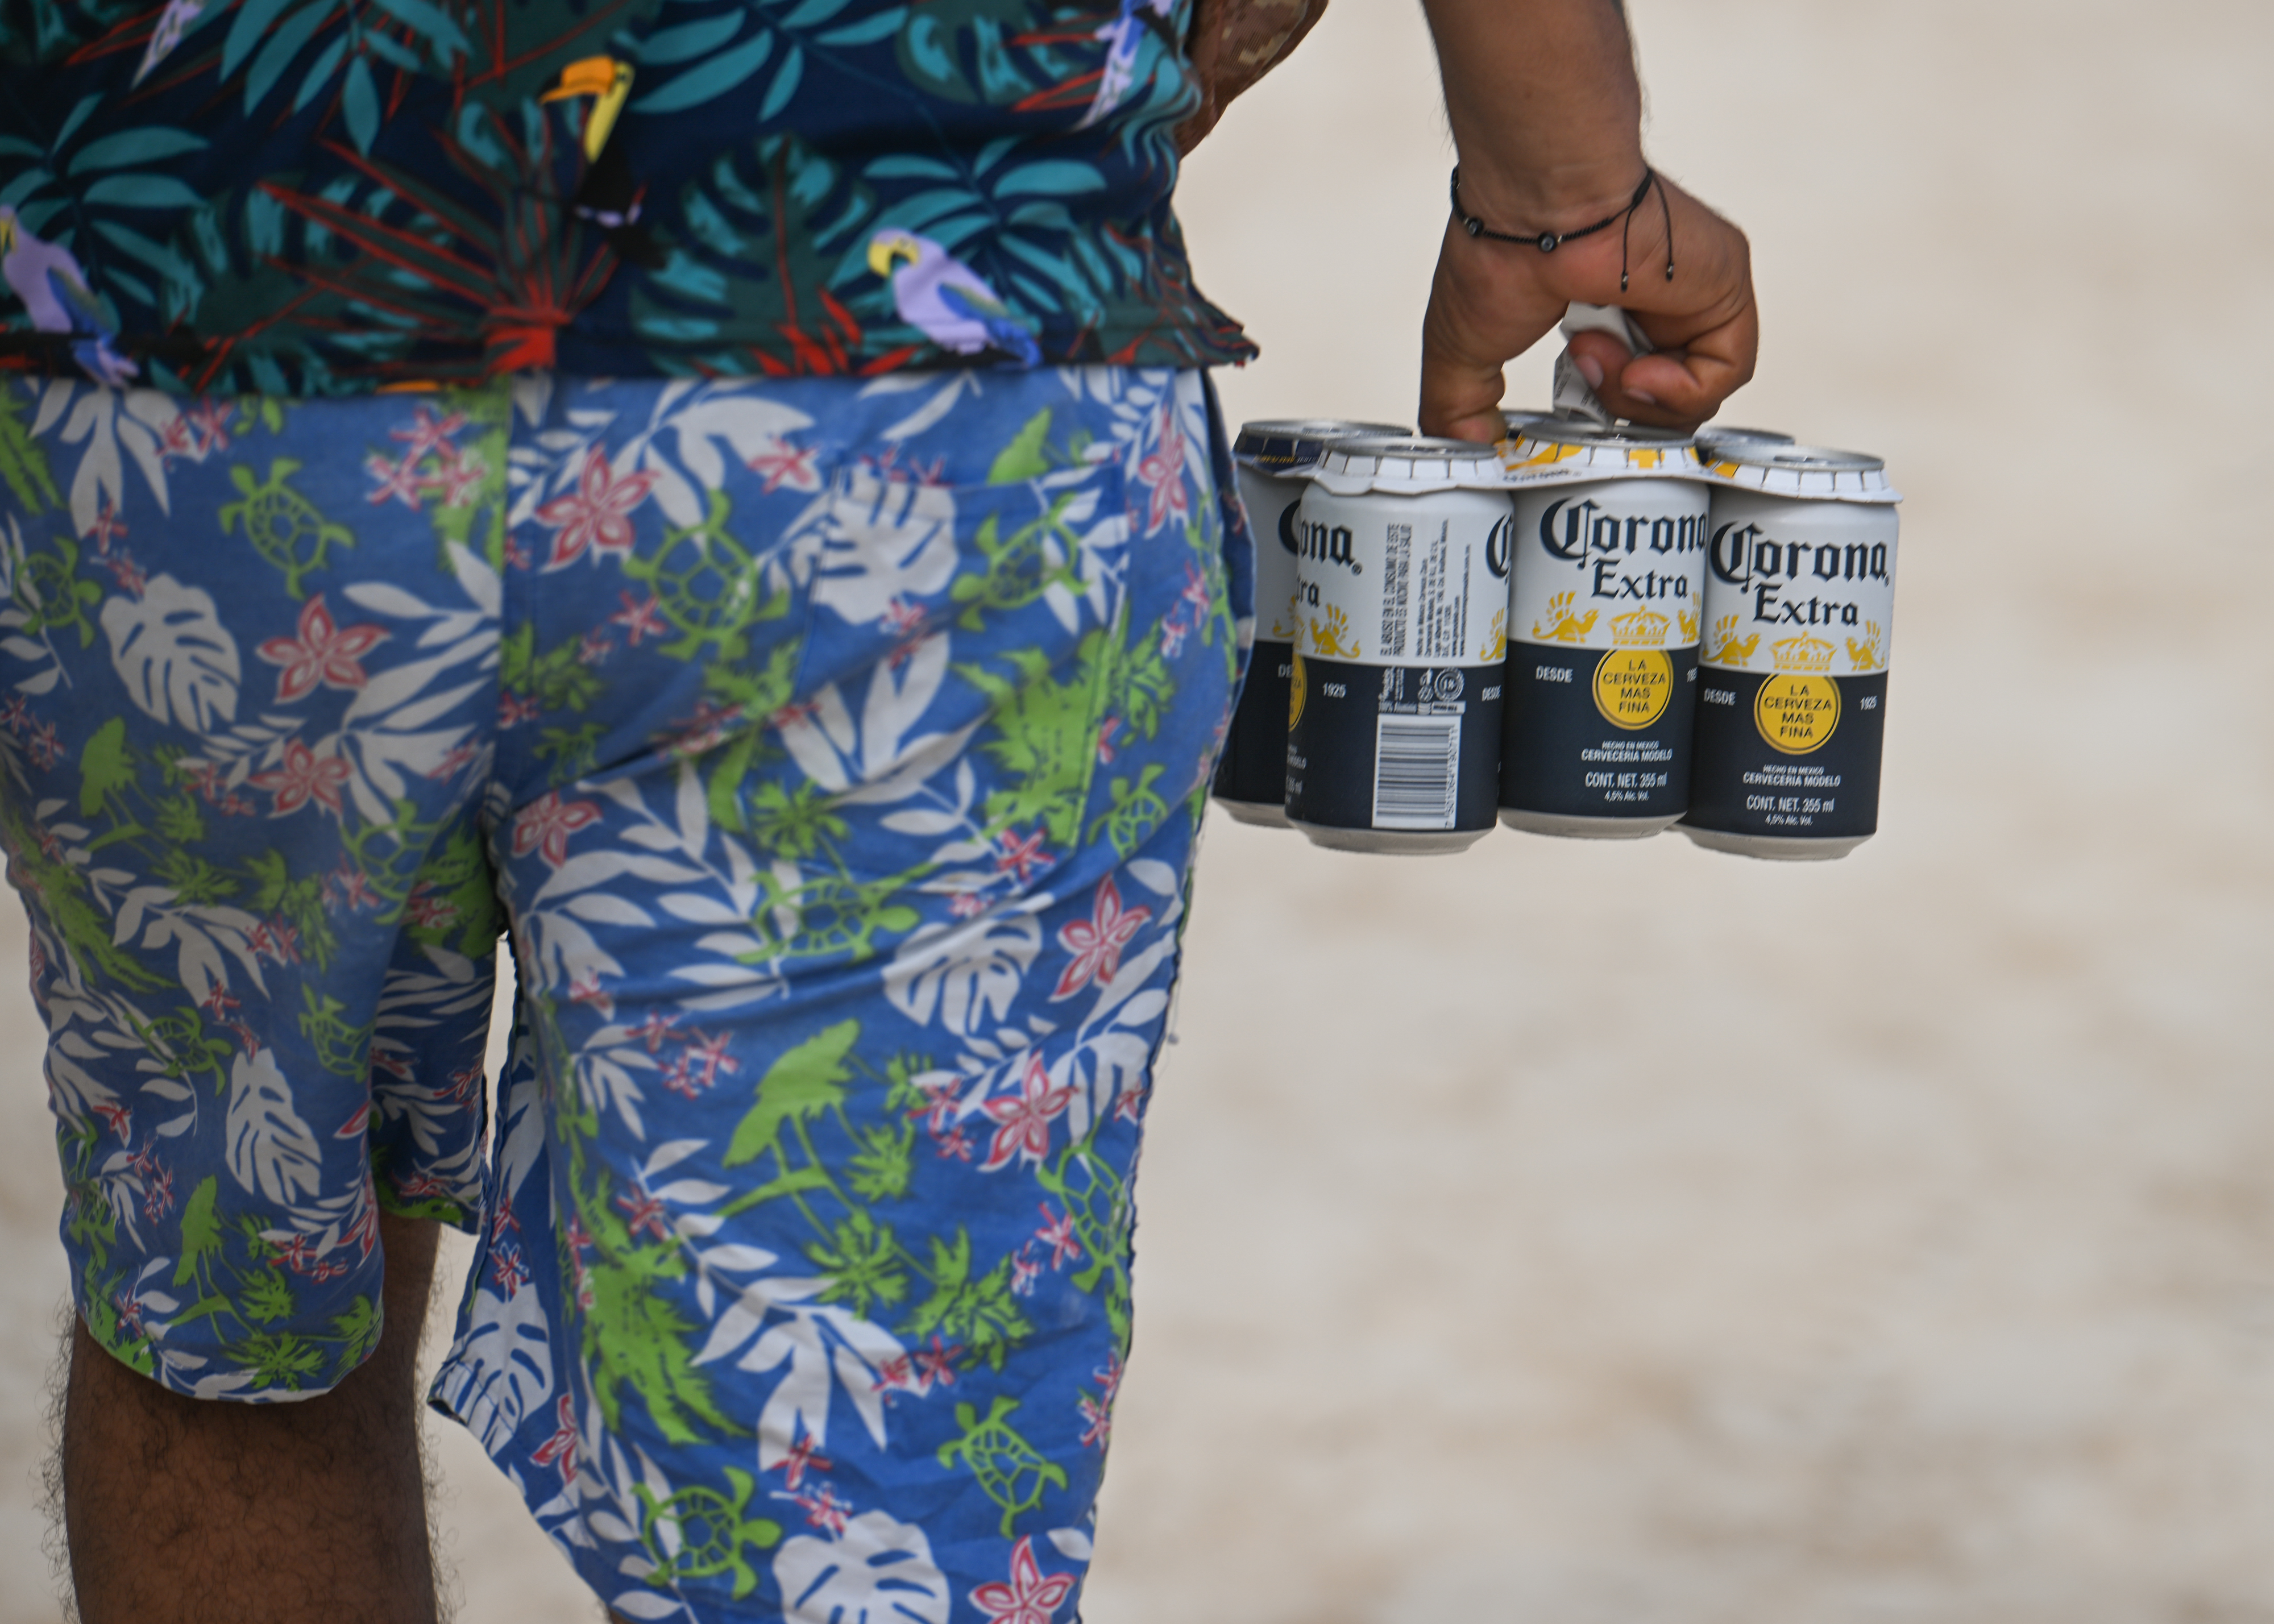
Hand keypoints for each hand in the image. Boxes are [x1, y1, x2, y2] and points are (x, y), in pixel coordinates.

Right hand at [1417, 172, 1758, 442]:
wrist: (1538, 208)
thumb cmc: (1500, 250)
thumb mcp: (1463, 351)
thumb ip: (1461, 410)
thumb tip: (1468, 449)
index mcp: (1602, 307)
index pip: (1626, 391)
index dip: (1597, 416)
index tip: (1564, 410)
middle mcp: (1654, 300)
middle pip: (1663, 403)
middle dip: (1614, 411)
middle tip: (1579, 380)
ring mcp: (1692, 295)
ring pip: (1693, 394)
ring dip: (1634, 398)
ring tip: (1596, 354)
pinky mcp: (1724, 290)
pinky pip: (1723, 374)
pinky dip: (1675, 389)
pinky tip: (1635, 365)